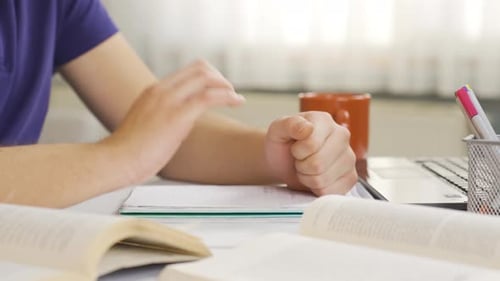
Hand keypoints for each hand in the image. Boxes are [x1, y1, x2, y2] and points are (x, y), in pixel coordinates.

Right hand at [100, 60, 244, 182]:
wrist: (116, 161)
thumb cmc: (129, 152)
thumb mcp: (145, 125)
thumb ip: (160, 117)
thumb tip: (174, 125)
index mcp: (153, 91)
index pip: (187, 71)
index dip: (208, 76)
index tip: (219, 89)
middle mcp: (161, 90)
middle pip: (200, 68)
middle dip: (220, 78)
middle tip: (230, 93)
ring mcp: (169, 101)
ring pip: (206, 78)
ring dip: (226, 86)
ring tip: (237, 98)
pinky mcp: (178, 116)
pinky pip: (210, 97)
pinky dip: (228, 96)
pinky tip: (237, 102)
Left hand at [265, 111, 356, 195]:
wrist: (284, 161)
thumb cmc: (282, 144)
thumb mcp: (278, 130)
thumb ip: (290, 125)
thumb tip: (307, 127)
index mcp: (324, 120)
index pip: (311, 144)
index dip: (297, 151)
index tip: (295, 148)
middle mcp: (342, 136)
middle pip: (318, 164)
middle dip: (301, 166)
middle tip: (299, 160)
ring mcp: (349, 158)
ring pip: (323, 180)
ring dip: (307, 178)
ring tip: (306, 168)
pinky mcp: (350, 178)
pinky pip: (331, 192)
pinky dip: (317, 189)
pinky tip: (315, 178)